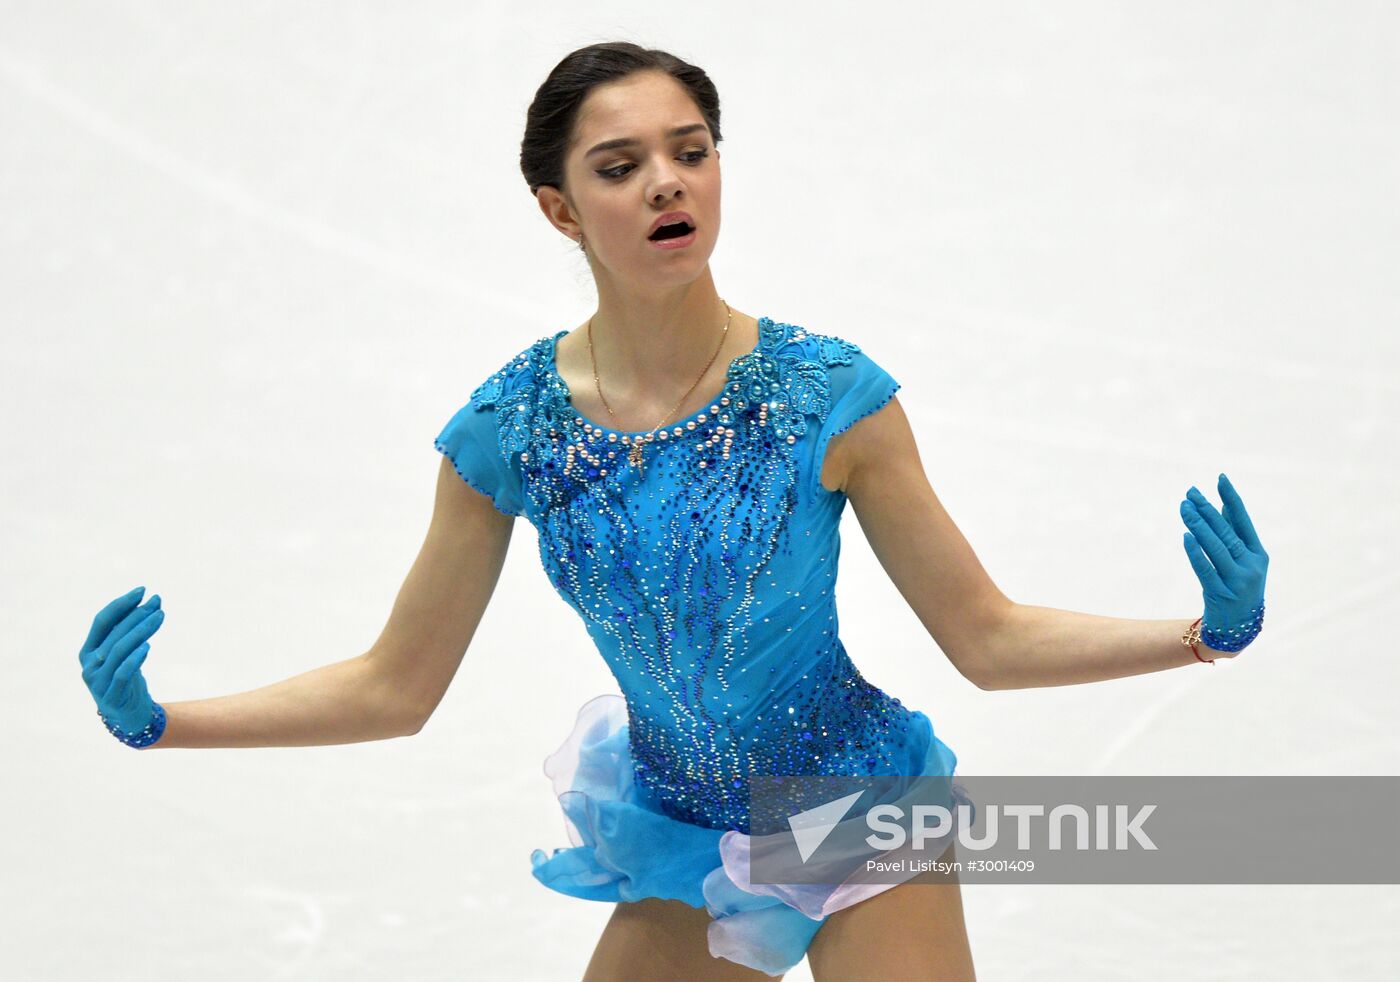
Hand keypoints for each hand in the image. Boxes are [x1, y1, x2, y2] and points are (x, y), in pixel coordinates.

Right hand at [79, 586, 164, 735]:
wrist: (129, 714)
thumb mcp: (125, 653)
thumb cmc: (127, 678)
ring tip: (159, 617)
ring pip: (118, 651)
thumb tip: (152, 603)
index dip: (121, 605)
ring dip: (141, 631)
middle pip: (114, 634)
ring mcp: (98, 682)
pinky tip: (147, 646)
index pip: (102, 621)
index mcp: (88, 650)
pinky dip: (134, 659)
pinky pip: (122, 674)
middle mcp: (89, 664)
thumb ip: (130, 632)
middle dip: (136, 615)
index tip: (142, 591)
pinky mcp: (111, 696)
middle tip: (157, 603)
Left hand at [1179, 474, 1268, 652]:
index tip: (1220, 478)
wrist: (1238, 629)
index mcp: (1259, 555)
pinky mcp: (1221, 594)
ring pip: (1216, 548)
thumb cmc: (1238, 587)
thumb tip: (1219, 504)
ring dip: (1199, 525)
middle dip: (1208, 510)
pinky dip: (1196, 552)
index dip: (1232, 499)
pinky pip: (1206, 569)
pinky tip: (1186, 535)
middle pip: (1227, 532)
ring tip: (1185, 507)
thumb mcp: (1243, 562)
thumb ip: (1233, 536)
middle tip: (1190, 492)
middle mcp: (1252, 566)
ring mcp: (1238, 581)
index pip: (1244, 521)